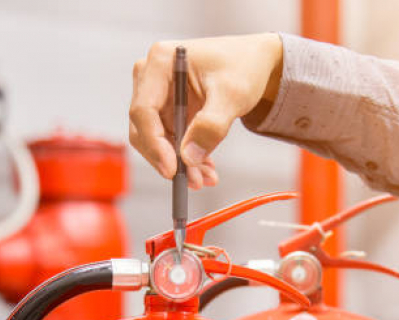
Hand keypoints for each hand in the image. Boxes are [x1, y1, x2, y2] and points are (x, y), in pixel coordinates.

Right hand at [129, 34, 282, 188]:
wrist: (255, 62)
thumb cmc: (244, 65)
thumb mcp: (232, 94)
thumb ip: (211, 125)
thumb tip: (189, 156)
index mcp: (161, 61)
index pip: (143, 110)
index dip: (154, 143)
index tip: (172, 168)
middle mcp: (152, 77)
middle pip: (144, 128)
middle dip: (167, 158)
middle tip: (193, 180)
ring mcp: (159, 95)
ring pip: (157, 140)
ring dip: (179, 163)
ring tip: (205, 178)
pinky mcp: (169, 111)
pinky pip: (170, 141)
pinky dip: (186, 158)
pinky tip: (205, 168)